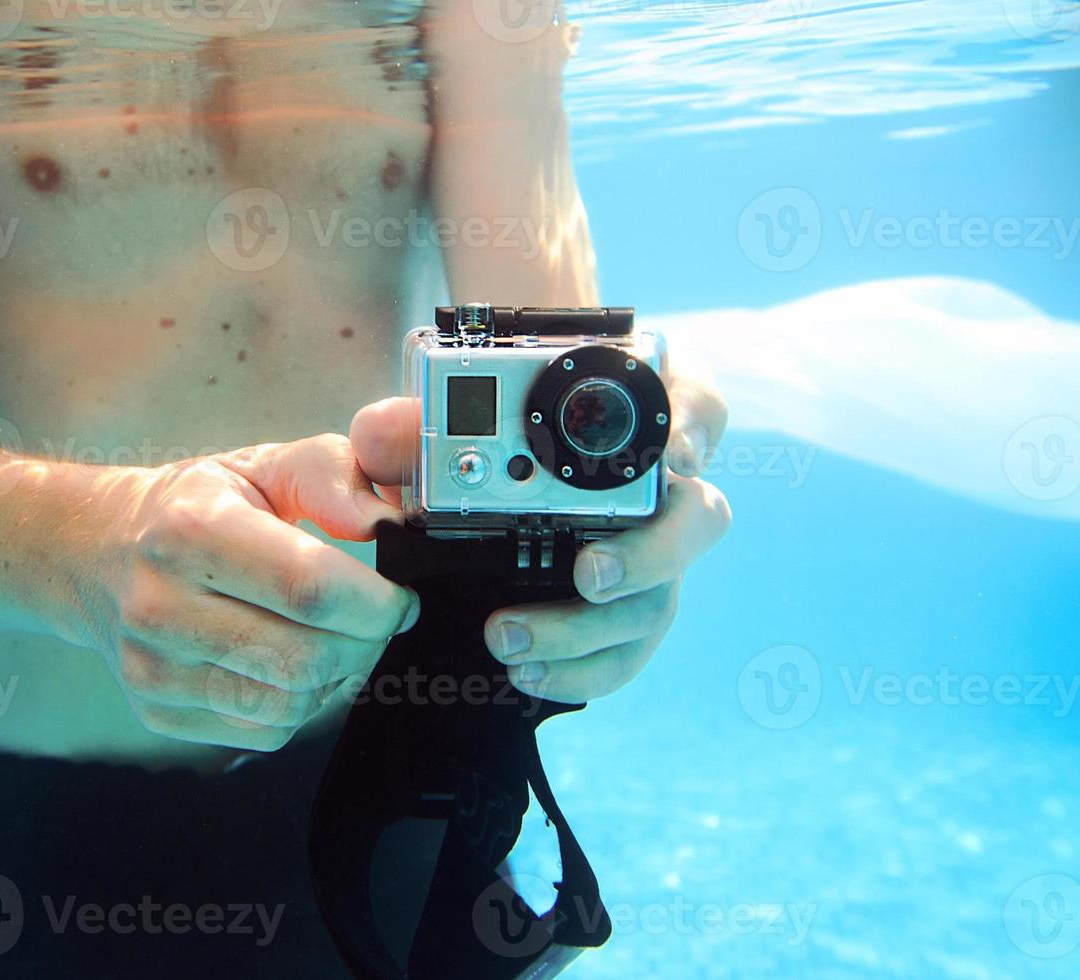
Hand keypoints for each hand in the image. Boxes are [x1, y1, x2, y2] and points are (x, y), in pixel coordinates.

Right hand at [73, 435, 420, 749]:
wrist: (95, 553)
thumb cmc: (191, 507)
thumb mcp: (260, 464)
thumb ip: (331, 475)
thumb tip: (385, 521)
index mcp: (190, 530)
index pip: (311, 588)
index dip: (377, 602)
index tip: (398, 596)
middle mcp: (160, 605)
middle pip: (306, 658)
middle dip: (365, 644)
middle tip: (373, 620)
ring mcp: (154, 669)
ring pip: (290, 705)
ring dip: (335, 678)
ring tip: (332, 639)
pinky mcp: (158, 712)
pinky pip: (266, 731)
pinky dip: (299, 705)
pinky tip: (289, 663)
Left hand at [350, 365, 729, 704]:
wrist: (449, 510)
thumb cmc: (450, 453)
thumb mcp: (418, 437)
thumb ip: (399, 428)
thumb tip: (383, 435)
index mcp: (621, 421)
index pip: (690, 401)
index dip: (698, 423)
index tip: (678, 454)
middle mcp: (652, 491)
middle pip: (700, 517)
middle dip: (652, 554)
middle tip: (588, 574)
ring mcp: (646, 560)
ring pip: (656, 600)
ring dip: (587, 630)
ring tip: (508, 638)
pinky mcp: (621, 617)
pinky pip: (624, 654)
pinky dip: (579, 671)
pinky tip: (528, 672)